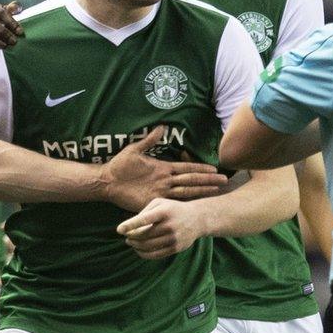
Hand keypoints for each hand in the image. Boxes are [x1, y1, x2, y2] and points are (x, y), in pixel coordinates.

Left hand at [99, 126, 229, 211]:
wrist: (107, 181)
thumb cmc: (120, 165)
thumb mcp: (135, 149)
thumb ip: (149, 140)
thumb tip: (162, 127)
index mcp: (163, 168)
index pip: (186, 168)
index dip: (200, 168)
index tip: (214, 168)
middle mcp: (165, 181)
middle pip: (190, 180)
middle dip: (207, 180)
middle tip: (224, 181)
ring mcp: (160, 192)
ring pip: (185, 191)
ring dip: (201, 191)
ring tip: (216, 191)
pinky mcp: (153, 202)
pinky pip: (170, 203)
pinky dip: (183, 204)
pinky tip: (195, 206)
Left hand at [116, 198, 211, 259]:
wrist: (197, 219)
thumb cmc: (173, 209)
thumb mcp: (160, 203)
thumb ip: (144, 212)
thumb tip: (130, 227)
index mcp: (164, 212)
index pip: (144, 219)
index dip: (130, 225)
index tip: (119, 229)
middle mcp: (169, 225)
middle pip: (143, 235)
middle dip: (131, 237)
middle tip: (126, 236)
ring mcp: (173, 238)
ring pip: (148, 246)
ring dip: (136, 246)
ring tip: (131, 242)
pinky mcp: (175, 248)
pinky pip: (155, 255)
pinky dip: (143, 254)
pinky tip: (139, 250)